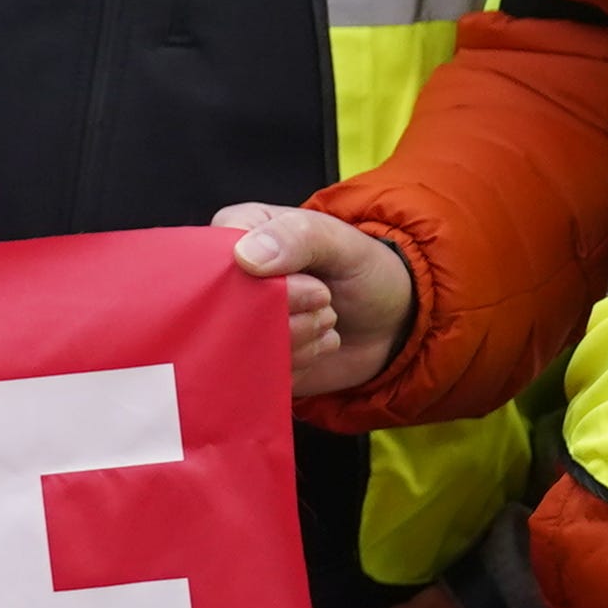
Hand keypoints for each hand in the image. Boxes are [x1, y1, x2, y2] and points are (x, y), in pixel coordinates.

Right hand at [215, 203, 414, 400]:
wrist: (391, 323)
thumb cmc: (362, 269)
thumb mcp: (339, 241)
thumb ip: (297, 237)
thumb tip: (245, 257)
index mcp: (237, 234)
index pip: (217, 261)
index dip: (260, 282)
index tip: (307, 283)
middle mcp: (230, 280)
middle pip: (229, 308)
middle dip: (285, 314)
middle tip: (325, 302)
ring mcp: (239, 323)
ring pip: (244, 345)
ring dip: (298, 339)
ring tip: (327, 320)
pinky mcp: (253, 359)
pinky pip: (258, 372)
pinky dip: (297, 364)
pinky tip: (319, 346)